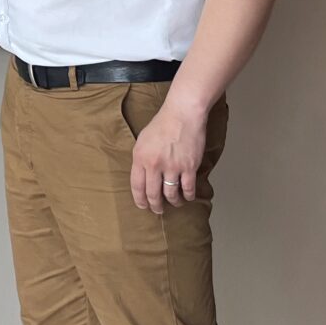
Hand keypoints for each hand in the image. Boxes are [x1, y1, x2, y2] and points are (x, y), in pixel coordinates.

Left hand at [130, 98, 206, 213]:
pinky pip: (187, 189)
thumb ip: (141, 159)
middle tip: (158, 210)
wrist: (182, 114)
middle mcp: (154, 165)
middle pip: (153, 194)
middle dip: (155, 206)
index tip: (143, 206)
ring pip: (170, 194)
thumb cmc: (162, 124)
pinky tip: (187, 197)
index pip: (137, 186)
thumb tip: (142, 176)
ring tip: (174, 203)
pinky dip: (188, 196)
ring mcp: (172, 167)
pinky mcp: (188, 167)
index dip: (140, 200)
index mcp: (140, 158)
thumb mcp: (143, 140)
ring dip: (173, 202)